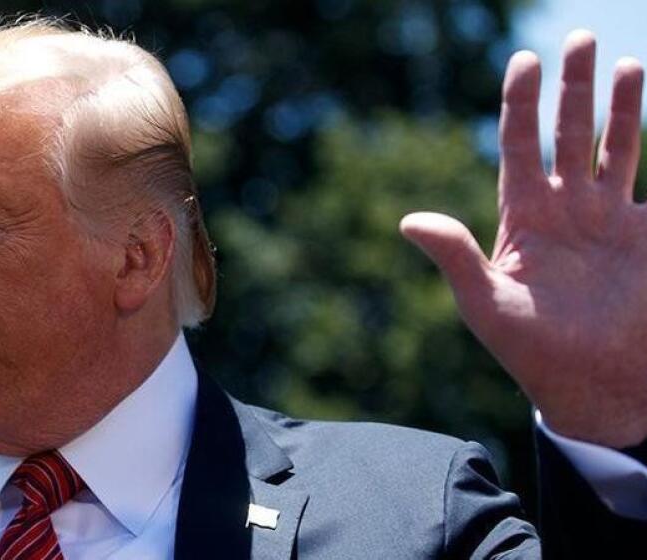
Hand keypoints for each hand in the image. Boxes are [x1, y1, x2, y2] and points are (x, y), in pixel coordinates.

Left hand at [400, 30, 646, 447]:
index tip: (523, 60)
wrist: (593, 384)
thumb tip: (406, 221)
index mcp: (522, 217)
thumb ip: (454, 257)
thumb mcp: (485, 303)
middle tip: (578, 39)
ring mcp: (607, 218)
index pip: (518, 145)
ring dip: (620, 107)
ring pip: (614, 148)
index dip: (520, 104)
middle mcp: (563, 208)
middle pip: (568, 134)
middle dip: (573, 89)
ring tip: (626, 62)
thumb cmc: (530, 350)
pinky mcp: (644, 234)